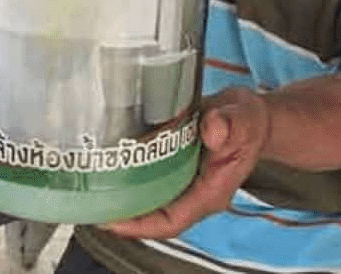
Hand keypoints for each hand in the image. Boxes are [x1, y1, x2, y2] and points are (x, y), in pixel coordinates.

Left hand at [102, 87, 270, 239]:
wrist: (250, 115)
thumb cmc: (248, 121)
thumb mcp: (243, 117)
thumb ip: (229, 123)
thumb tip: (212, 129)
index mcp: (211, 192)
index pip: (171, 221)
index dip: (140, 225)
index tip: (111, 220)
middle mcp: (195, 195)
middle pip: (154, 217)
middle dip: (122, 214)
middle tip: (90, 201)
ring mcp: (185, 186)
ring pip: (149, 202)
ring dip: (123, 199)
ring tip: (91, 187)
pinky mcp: (176, 171)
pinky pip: (149, 184)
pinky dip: (130, 180)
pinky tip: (109, 168)